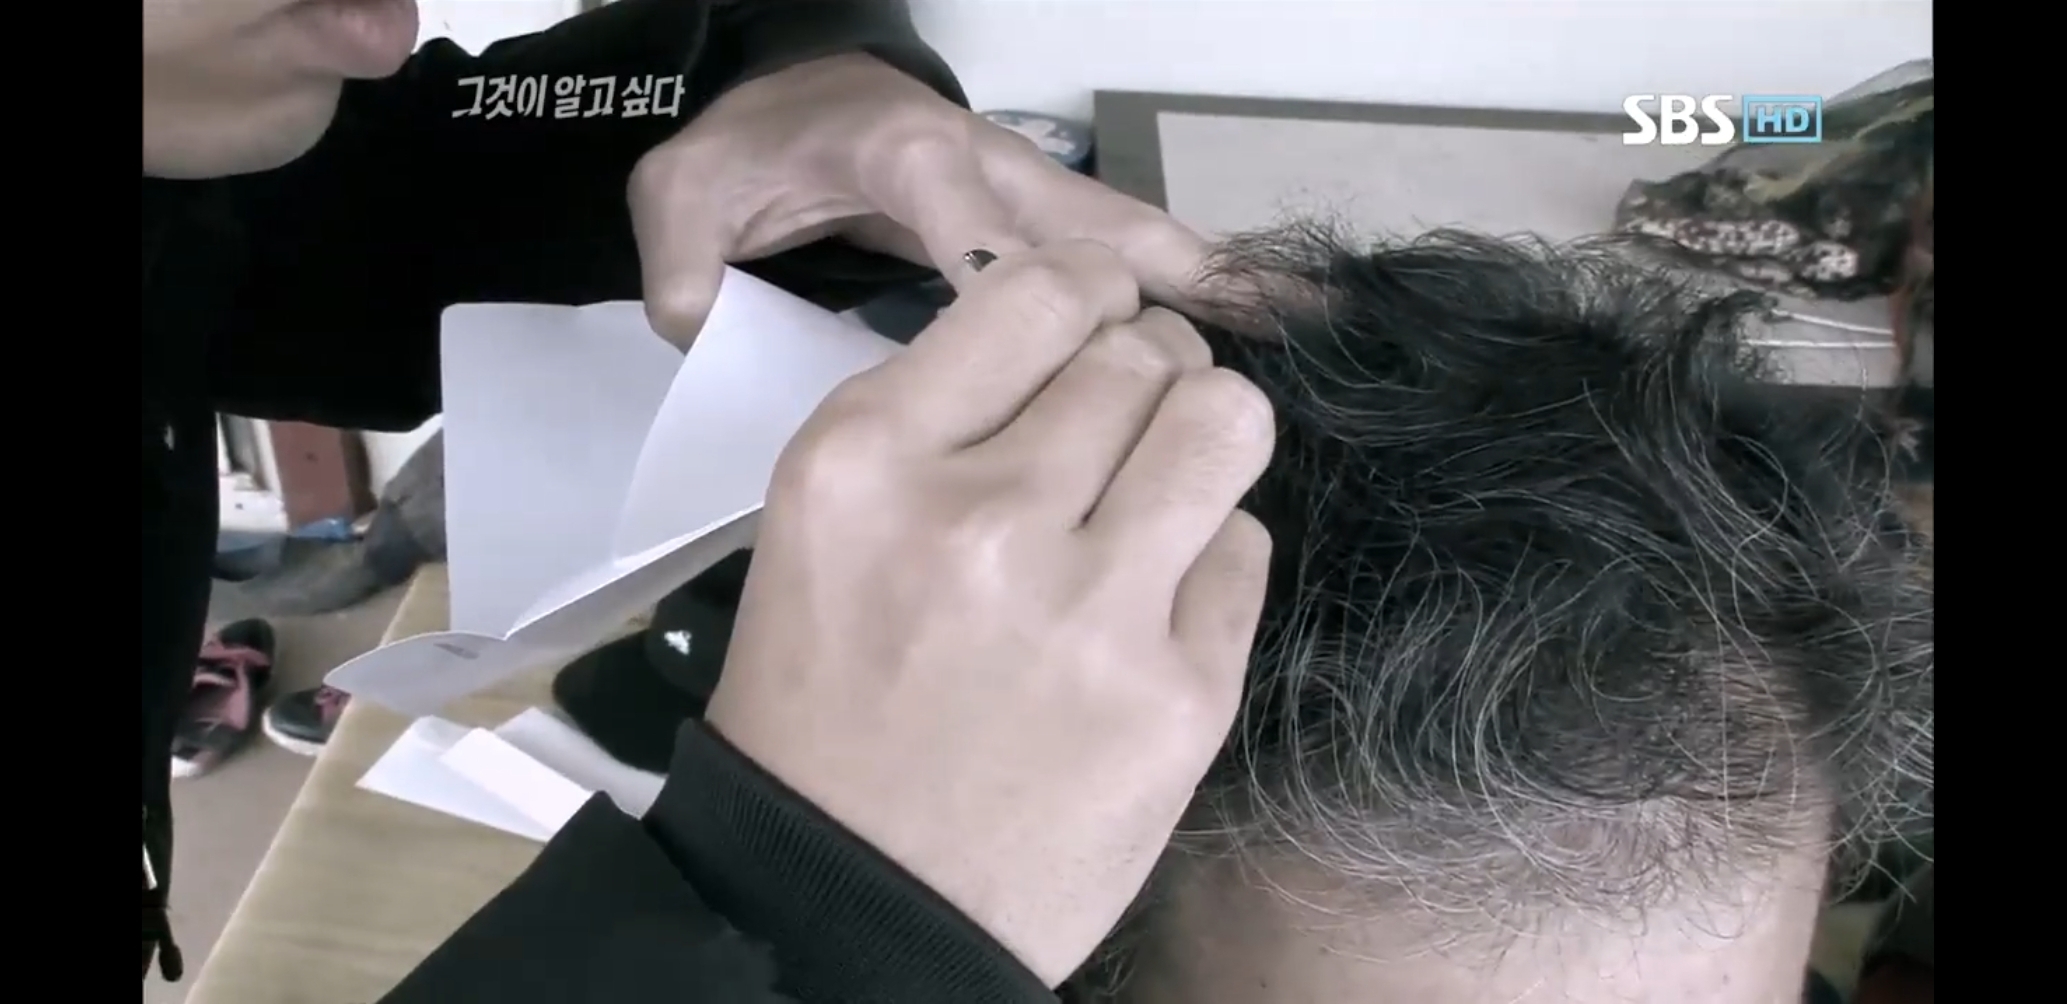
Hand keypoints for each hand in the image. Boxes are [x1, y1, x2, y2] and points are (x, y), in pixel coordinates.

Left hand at [629, 53, 1219, 347]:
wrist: (783, 97)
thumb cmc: (749, 155)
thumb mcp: (684, 204)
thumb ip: (688, 270)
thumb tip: (714, 333)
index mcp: (911, 159)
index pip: (985, 240)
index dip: (1034, 303)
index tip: (1089, 375)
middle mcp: (991, 162)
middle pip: (1102, 229)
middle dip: (1185, 284)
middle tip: (1277, 336)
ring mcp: (1028, 180)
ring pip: (1137, 234)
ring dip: (1219, 282)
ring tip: (1315, 329)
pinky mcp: (1042, 204)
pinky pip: (1131, 248)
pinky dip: (1199, 284)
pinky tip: (1265, 325)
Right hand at [704, 242, 1275, 984]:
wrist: (849, 901)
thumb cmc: (827, 708)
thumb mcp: (826, 531)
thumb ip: (938, 422)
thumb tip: (1081, 336)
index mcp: (868, 462)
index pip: (1040, 293)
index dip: (1093, 295)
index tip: (1100, 321)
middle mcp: (981, 515)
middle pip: (1140, 353)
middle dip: (1147, 373)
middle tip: (1127, 427)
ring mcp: (1090, 608)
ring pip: (1225, 422)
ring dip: (1203, 436)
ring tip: (1168, 485)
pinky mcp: (1178, 693)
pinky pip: (1247, 548)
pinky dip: (1210, 559)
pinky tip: (1155, 605)